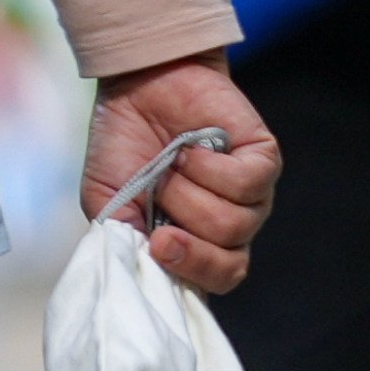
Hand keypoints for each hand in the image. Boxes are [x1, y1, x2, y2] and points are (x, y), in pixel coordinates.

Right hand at [83, 52, 279, 295]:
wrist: (138, 89)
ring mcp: (251, 196)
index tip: (157, 247)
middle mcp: (227, 226)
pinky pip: (248, 184)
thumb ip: (123, 240)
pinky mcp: (263, 160)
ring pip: (234, 224)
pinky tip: (192, 150)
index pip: (215, 281)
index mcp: (192, 243)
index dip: (192, 274)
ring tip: (171, 166)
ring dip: (190, 194)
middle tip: (159, 205)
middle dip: (187, 239)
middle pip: (229, 263)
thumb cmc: (121, 148)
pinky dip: (210, 168)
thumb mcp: (106, 204)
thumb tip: (146, 267)